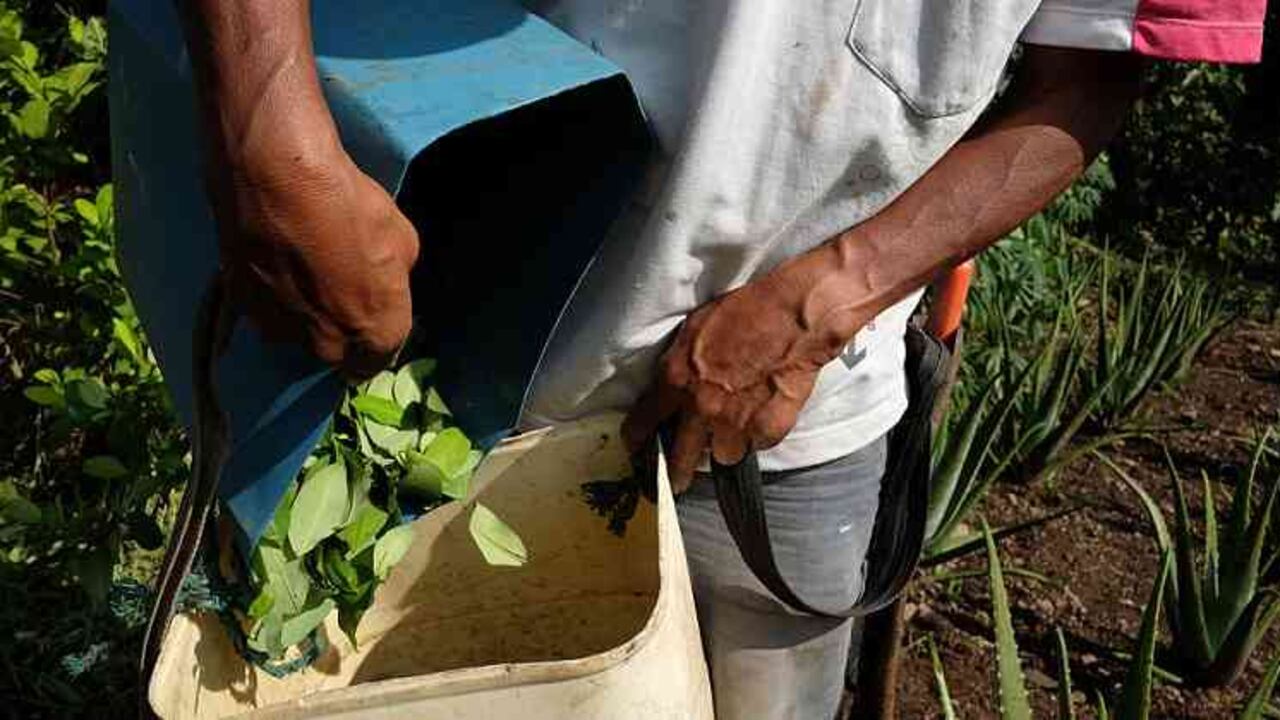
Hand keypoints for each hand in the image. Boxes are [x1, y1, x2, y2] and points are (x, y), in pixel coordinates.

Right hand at [210, 141, 419, 380]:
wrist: (277, 178)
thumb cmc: (349, 206)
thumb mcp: (402, 241)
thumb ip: (392, 278)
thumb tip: (379, 281)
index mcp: (375, 334)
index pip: (377, 361)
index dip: (375, 339)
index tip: (369, 317)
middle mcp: (325, 345)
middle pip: (335, 352)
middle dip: (338, 329)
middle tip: (336, 288)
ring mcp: (279, 330)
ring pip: (295, 333)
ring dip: (300, 313)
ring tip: (300, 268)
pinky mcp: (242, 307)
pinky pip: (264, 310)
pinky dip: (269, 293)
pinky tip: (273, 260)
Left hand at [622, 248, 871, 491]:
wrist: (794, 314)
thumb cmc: (745, 310)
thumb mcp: (694, 330)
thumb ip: (679, 365)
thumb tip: (671, 386)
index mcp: (675, 380)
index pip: (642, 424)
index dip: (637, 441)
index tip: (639, 450)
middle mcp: (700, 409)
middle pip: (678, 460)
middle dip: (674, 475)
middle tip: (675, 483)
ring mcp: (734, 424)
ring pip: (723, 456)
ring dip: (726, 447)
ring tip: (735, 431)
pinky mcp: (768, 430)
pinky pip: (758, 445)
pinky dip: (760, 436)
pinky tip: (766, 415)